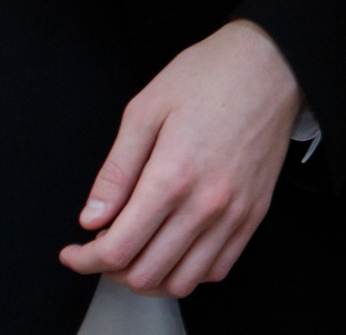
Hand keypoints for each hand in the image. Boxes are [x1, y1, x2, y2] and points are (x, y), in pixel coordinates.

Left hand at [59, 20, 303, 296]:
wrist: (271, 64)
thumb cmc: (210, 76)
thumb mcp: (145, 110)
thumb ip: (116, 170)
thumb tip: (91, 218)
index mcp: (172, 177)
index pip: (117, 250)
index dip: (85, 260)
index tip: (74, 251)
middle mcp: (206, 204)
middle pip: (145, 274)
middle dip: (111, 270)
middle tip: (102, 246)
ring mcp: (235, 213)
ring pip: (182, 281)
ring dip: (150, 276)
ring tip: (137, 251)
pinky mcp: (254, 213)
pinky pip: (218, 269)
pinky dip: (189, 271)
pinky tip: (174, 247)